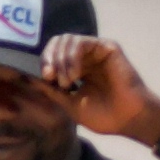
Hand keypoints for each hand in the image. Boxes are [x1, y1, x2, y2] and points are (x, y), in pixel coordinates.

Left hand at [44, 33, 159, 146]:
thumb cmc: (104, 116)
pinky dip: (72, 56)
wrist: (129, 119)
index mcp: (78, 70)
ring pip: (67, 39)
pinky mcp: (107, 47)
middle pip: (58, 43)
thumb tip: (30, 78)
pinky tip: (75, 74)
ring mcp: (97, 51)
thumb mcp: (70, 104)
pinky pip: (82, 42)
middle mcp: (86, 58)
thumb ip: (51, 90)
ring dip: (61, 60)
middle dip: (49, 58)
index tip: (45, 77)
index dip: (45, 62)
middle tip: (50, 76)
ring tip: (67, 81)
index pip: (54, 55)